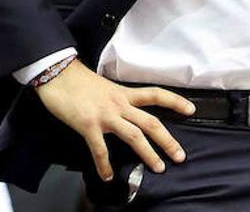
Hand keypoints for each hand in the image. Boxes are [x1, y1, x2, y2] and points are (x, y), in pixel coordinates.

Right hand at [33, 59, 194, 181]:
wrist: (58, 74)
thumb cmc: (80, 81)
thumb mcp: (106, 87)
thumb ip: (118, 99)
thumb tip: (127, 110)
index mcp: (125, 93)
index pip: (157, 95)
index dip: (176, 101)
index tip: (191, 109)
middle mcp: (120, 104)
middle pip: (151, 122)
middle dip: (168, 140)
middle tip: (180, 156)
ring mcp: (106, 115)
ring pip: (134, 136)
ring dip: (148, 154)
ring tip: (158, 168)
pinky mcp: (88, 125)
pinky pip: (100, 149)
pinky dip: (104, 165)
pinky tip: (107, 176)